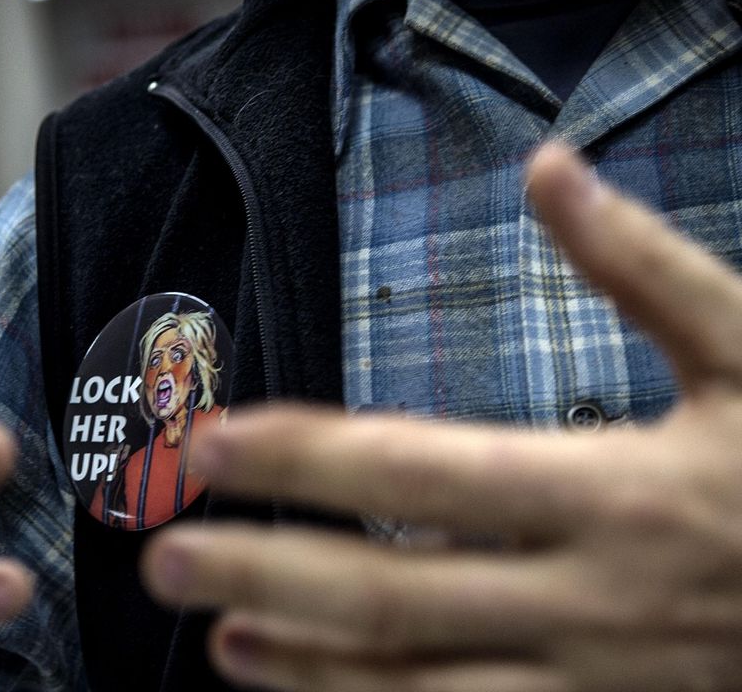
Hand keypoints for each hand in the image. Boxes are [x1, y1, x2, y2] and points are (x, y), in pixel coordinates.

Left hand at [143, 143, 741, 690]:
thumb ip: (646, 266)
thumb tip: (549, 166)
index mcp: (613, 493)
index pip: (419, 471)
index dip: (305, 460)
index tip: (210, 442)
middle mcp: (587, 598)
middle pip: (393, 590)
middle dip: (268, 571)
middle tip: (160, 556)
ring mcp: (595, 683)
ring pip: (423, 684)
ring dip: (309, 662)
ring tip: (214, 637)